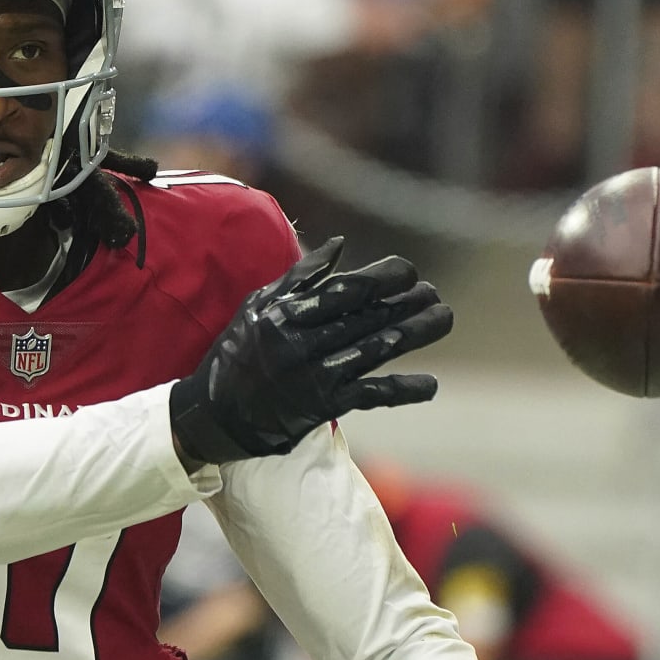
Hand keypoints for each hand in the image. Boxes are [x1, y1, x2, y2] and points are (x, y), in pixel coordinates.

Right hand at [170, 237, 453, 464]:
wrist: (215, 415)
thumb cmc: (237, 354)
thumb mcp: (257, 306)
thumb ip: (299, 278)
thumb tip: (339, 245)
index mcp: (287, 314)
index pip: (345, 291)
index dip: (382, 279)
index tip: (409, 271)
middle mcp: (304, 343)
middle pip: (367, 318)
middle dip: (406, 303)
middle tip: (434, 293)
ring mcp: (316, 376)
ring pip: (375, 350)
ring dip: (414, 334)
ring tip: (443, 318)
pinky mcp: (325, 406)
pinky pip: (371, 394)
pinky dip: (402, 390)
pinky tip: (430, 385)